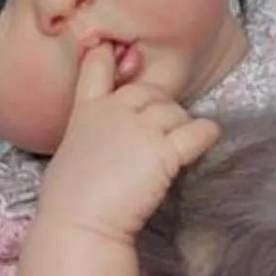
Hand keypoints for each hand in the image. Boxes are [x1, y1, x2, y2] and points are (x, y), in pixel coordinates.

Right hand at [38, 42, 220, 245]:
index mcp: (85, 111)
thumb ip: (91, 134)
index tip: (116, 50)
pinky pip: (198, 132)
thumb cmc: (68, 201)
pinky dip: (206, 134)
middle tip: (162, 132)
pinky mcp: (164, 151)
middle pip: (151, 91)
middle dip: (160, 106)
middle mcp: (114, 111)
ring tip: (175, 149)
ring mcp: (140, 128)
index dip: (109, 56)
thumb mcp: (69, 153)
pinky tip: (207, 139)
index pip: (96, 67)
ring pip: (176, 111)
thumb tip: (110, 139)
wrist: (78, 226)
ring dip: (180, 126)